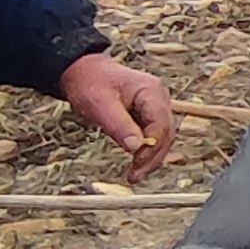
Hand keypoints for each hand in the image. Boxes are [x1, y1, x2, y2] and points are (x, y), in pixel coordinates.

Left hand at [57, 52, 175, 183]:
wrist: (84, 71)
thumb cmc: (90, 83)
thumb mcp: (100, 104)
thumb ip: (119, 125)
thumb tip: (136, 148)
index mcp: (152, 91)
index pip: (160, 125)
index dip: (151, 148)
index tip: (136, 165)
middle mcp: (160, 99)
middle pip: (166, 134)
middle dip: (153, 158)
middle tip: (135, 177)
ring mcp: (156, 106)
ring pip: (162, 137)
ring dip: (151, 157)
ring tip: (135, 175)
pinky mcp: (149, 114)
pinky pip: (154, 135)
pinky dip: (147, 151)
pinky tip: (137, 163)